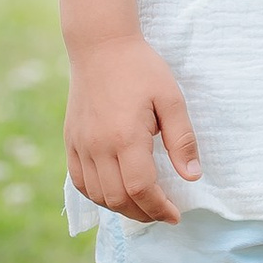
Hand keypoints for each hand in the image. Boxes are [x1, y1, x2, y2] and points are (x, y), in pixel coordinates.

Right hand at [64, 34, 200, 221]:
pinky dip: (98, 196)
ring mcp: (80, 145)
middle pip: (118, 199)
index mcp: (125, 138)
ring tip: (144, 207)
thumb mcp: (171, 99)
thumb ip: (182, 140)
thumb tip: (192, 177)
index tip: (175, 215)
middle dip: (144, 213)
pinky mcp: (70, 141)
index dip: (160, 209)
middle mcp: (98, 147)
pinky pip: (80, 181)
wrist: (100, 47)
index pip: (141, 190)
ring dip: (121, 208)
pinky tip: (115, 194)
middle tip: (163, 213)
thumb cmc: (141, 70)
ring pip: (97, 195)